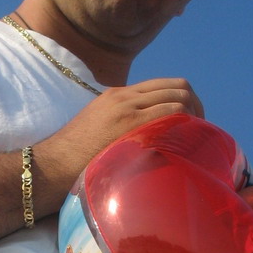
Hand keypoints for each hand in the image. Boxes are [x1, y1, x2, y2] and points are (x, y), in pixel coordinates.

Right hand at [33, 77, 203, 213]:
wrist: (52, 166)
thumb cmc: (73, 159)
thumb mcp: (98, 131)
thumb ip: (122, 128)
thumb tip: (146, 141)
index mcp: (117, 95)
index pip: (164, 86)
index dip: (185, 101)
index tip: (190, 124)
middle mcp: (125, 96)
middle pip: (179, 86)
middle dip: (197, 107)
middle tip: (200, 133)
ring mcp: (128, 107)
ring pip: (180, 96)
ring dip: (196, 117)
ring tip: (196, 141)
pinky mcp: (131, 123)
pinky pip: (173, 112)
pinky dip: (187, 123)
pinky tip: (187, 143)